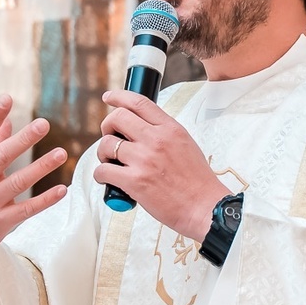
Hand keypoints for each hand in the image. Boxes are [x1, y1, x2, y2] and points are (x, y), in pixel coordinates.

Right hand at [0, 96, 67, 304]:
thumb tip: (6, 117)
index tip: (7, 98)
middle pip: (1, 157)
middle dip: (22, 140)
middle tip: (44, 123)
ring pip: (18, 182)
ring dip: (41, 167)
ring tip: (63, 153)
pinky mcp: (0, 221)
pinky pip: (26, 209)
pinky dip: (45, 200)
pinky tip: (62, 189)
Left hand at [96, 91, 228, 239]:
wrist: (204, 207)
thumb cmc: (197, 182)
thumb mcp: (186, 145)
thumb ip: (165, 134)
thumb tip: (141, 130)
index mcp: (170, 129)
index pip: (139, 102)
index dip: (119, 97)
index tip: (109, 98)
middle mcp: (156, 140)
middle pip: (117, 118)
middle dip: (107, 126)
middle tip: (111, 139)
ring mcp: (144, 160)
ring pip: (107, 144)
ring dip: (103, 153)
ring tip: (111, 163)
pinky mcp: (135, 181)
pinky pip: (103, 170)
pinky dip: (101, 175)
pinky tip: (108, 179)